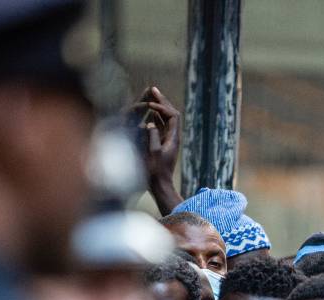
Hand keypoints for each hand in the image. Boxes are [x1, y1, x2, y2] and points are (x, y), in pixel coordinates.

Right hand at [130, 86, 183, 213]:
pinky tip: (150, 113)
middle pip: (171, 114)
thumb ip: (152, 136)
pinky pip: (162, 127)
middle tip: (153, 89)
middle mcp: (173, 138)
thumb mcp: (152, 153)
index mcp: (173, 138)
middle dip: (162, 101)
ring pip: (166, 119)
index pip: (173, 115)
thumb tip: (149, 123)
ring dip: (159, 107)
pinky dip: (156, 117)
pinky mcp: (163, 145)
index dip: (162, 107)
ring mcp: (169, 141)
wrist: (160, 186)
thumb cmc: (155, 172)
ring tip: (151, 96)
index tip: (150, 104)